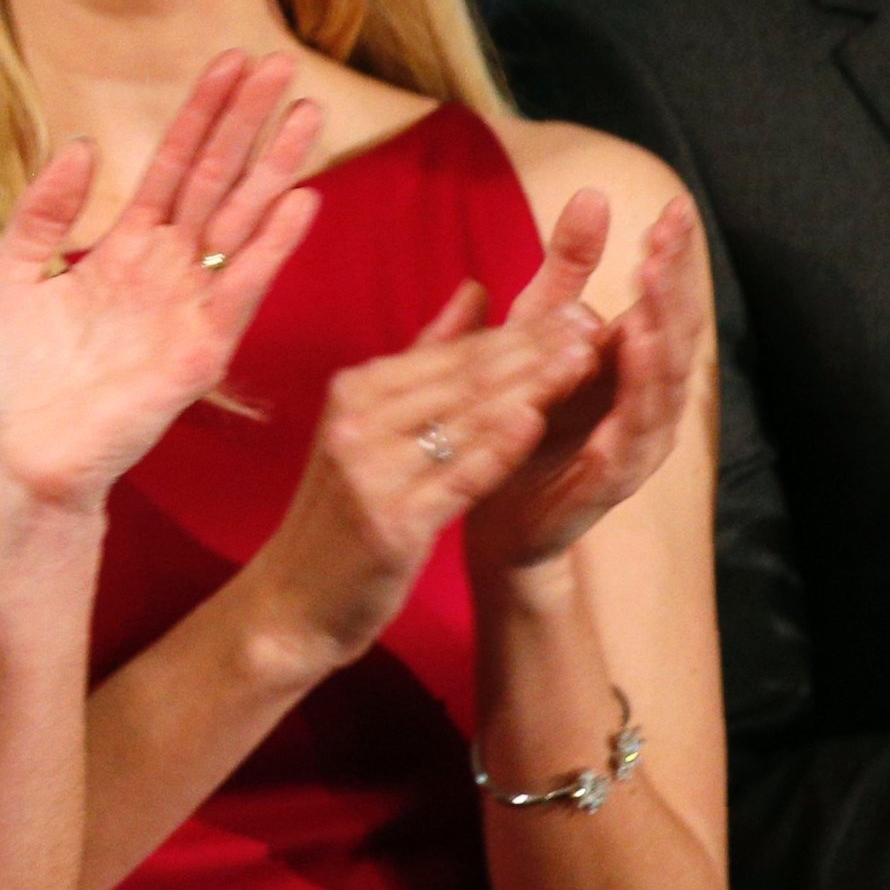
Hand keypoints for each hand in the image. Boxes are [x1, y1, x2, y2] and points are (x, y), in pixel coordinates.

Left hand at [0, 52, 322, 504]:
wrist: (14, 451)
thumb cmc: (8, 374)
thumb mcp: (9, 272)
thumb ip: (43, 211)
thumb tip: (84, 143)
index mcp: (122, 248)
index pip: (174, 166)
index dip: (202, 114)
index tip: (231, 61)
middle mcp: (165, 269)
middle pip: (218, 181)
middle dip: (249, 123)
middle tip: (283, 62)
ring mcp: (188, 307)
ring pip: (241, 224)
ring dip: (277, 170)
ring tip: (307, 114)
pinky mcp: (201, 350)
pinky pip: (241, 290)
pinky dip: (270, 248)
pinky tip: (299, 202)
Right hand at [243, 282, 601, 675]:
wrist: (293, 601)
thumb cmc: (342, 512)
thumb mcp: (371, 425)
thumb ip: (424, 360)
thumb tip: (476, 289)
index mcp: (354, 392)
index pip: (451, 353)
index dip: (519, 330)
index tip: (576, 307)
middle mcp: (357, 422)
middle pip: (462, 378)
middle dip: (534, 348)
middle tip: (596, 322)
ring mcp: (370, 472)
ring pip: (465, 420)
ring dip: (531, 386)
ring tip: (587, 360)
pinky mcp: (390, 522)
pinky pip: (456, 477)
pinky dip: (496, 448)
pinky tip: (535, 421)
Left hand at [464, 191, 705, 570]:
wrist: (495, 514)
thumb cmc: (522, 419)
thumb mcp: (534, 334)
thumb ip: (564, 274)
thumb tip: (591, 196)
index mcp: (630, 363)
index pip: (663, 300)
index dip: (673, 257)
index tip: (675, 208)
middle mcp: (647, 400)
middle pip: (675, 336)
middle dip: (673, 290)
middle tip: (667, 243)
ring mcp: (636, 443)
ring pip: (661, 390)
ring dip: (658, 346)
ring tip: (649, 306)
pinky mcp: (609, 482)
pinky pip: (627, 444)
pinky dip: (630, 411)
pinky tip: (625, 375)